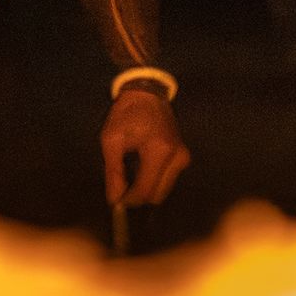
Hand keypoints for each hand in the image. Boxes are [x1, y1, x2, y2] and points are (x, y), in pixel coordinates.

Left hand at [100, 88, 189, 206]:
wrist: (147, 93)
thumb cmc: (127, 114)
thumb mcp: (112, 140)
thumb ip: (114, 173)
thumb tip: (115, 200)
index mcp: (159, 151)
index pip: (146, 190)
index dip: (130, 200)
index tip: (117, 201)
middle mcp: (176, 157)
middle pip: (157, 195)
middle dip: (139, 197)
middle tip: (122, 191)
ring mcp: (183, 157)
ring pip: (163, 190)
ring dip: (147, 189)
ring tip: (130, 177)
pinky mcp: (184, 156)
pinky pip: (168, 179)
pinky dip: (154, 181)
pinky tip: (141, 169)